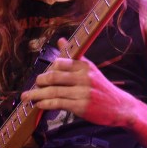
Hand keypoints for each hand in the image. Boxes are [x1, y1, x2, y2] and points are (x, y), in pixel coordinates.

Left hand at [21, 42, 136, 128]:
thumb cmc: (101, 87)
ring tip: (27, 97)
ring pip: (53, 91)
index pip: (60, 63)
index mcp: (85, 66)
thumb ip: (74, 57)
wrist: (119, 106)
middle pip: (54, 76)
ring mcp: (83, 92)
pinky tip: (39, 105)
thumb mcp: (90, 69)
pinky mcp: (81, 106)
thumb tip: (60, 40)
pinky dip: (46, 104)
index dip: (48, 69)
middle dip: (39, 82)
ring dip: (37, 95)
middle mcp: (84, 77)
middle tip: (33, 86)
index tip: (42, 76)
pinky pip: (58, 103)